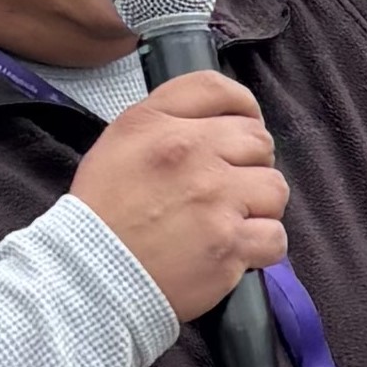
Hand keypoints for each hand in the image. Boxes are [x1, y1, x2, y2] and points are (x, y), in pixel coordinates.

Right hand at [73, 70, 285, 319]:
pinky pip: (275, 236)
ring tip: (230, 220)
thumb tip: (218, 122)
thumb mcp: (117, 147)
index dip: (241, 106)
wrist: (90, 278)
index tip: (244, 123)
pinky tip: (236, 250)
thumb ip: (165, 123)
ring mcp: (213, 198)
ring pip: (274, 187)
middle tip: (228, 188)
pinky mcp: (230, 243)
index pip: (215, 88)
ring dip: (260, 207)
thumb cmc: (104, 216)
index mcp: (153, 123)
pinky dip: (261, 247)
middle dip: (250, 164)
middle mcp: (188, 152)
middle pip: (258, 140)